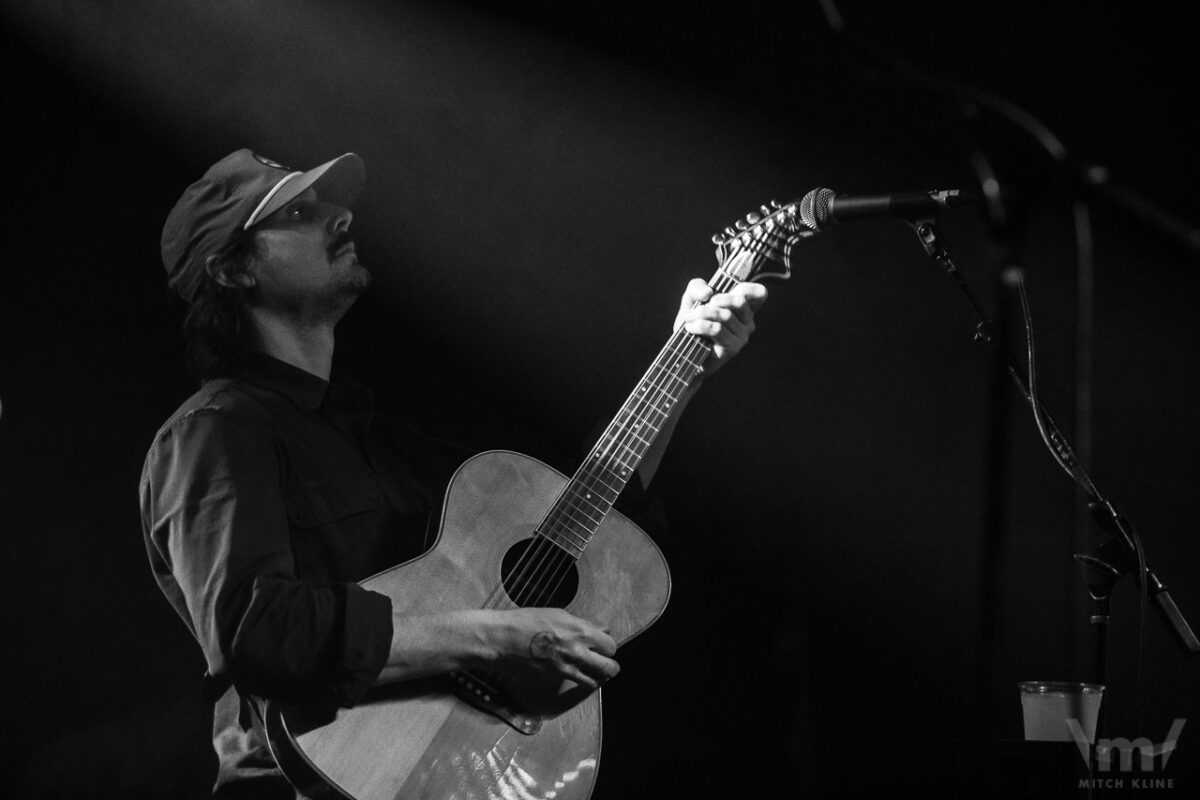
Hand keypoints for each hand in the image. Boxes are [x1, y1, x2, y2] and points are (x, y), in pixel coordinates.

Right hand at [491, 608, 618, 688]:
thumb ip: (582, 624)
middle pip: (610, 664)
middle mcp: (578, 650)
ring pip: (598, 678)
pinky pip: (581, 683)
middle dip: (610, 662)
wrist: (503, 639)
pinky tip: (582, 675)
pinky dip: (586, 682)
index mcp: (580, 630)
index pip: (609, 643)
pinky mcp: (557, 677)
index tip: (603, 643)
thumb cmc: (526, 622)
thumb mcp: (558, 614)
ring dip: (600, 674)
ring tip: (597, 670)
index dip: (607, 644)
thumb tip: (600, 628)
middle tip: (604, 660)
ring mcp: (568, 666)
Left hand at [673, 279, 767, 377]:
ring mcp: (742, 336)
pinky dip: (700, 325)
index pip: (759, 293)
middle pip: (739, 301)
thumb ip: (697, 287)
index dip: (748, 288)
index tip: (729, 290)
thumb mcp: (691, 299)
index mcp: (743, 308)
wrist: (685, 352)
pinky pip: (717, 329)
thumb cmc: (693, 323)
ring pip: (725, 315)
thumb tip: (708, 293)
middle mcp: (748, 322)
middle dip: (715, 300)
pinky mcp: (733, 348)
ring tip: (689, 318)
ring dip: (702, 313)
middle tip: (697, 308)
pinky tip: (690, 327)